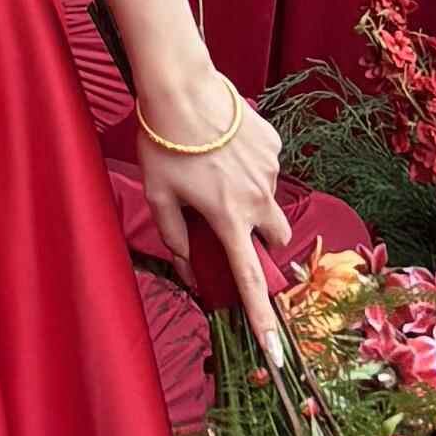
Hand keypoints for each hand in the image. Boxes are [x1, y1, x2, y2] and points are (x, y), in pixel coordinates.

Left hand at [133, 79, 290, 368]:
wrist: (182, 88)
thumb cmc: (164, 144)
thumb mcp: (159, 196)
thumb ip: (176, 237)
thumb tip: (189, 267)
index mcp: (229, 218)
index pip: (250, 279)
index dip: (263, 317)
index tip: (276, 348)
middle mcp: (258, 198)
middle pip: (276, 239)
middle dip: (263, 243)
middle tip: (236, 228)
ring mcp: (271, 170)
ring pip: (270, 199)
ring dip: (251, 198)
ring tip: (216, 170)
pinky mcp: (274, 144)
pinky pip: (267, 166)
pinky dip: (249, 166)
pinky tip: (223, 146)